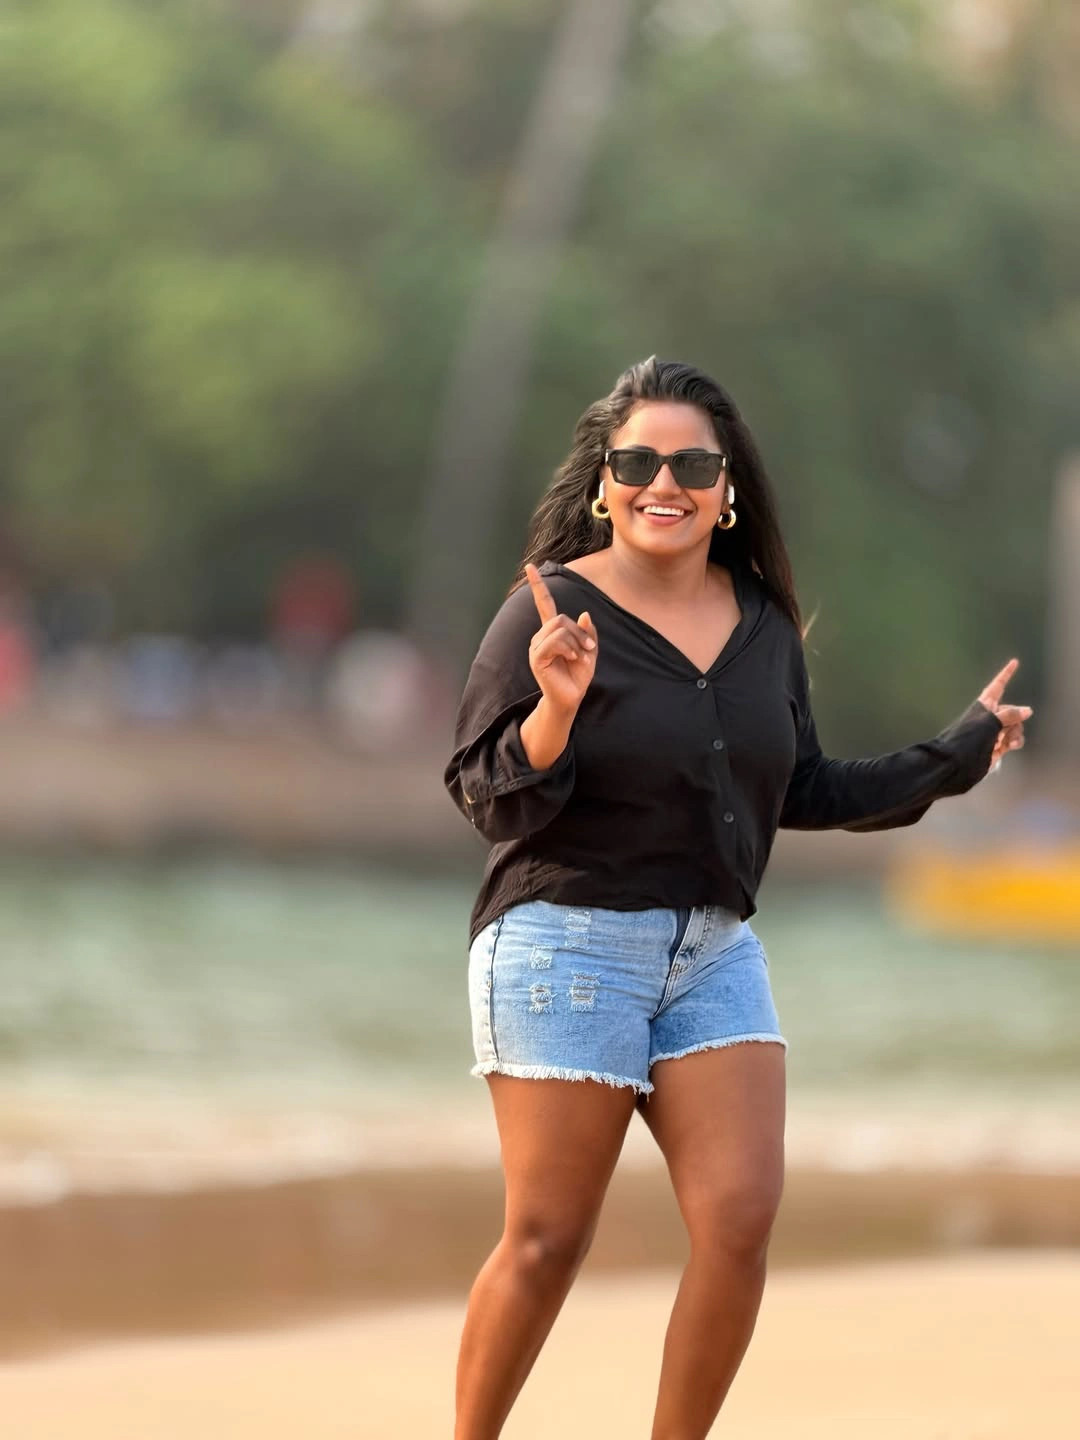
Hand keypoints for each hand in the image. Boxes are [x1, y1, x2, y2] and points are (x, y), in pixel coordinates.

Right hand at [524, 562, 597, 715]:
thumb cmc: (578, 675)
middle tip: (588, 648)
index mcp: (552, 632)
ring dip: (576, 642)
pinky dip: (569, 648)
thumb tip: (583, 614)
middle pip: (561, 618)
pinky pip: (554, 641)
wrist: (571, 698)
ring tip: (579, 656)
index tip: (530, 566)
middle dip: (579, 632)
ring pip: (559, 628)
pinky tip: (572, 658)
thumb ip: (587, 632)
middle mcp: (541, 636)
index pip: (544, 604)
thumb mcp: (589, 650)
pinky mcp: (536, 656)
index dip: (538, 585)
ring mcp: (536, 646)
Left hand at [977, 658, 1032, 771]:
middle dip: (1015, 720)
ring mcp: (993, 731)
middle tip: (1006, 731)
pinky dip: (1014, 742)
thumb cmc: (969, 737)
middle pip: (1012, 711)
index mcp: (984, 705)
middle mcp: (989, 716)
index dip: (1006, 674)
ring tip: (1007, 743)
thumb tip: (1027, 710)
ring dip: (1015, 734)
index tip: (1015, 662)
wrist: (956, 761)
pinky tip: (1010, 747)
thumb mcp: (991, 722)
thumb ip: (1010, 715)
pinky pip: (1013, 739)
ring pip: (1014, 727)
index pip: (998, 686)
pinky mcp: (996, 745)